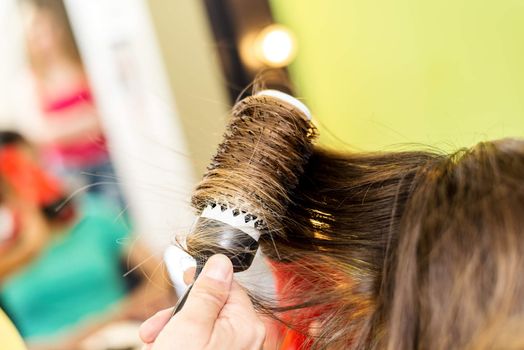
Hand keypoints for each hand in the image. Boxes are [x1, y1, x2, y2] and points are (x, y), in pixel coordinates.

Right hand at [139, 254, 265, 349]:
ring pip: (206, 328)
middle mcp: (246, 339)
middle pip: (215, 307)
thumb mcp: (189, 326)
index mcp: (245, 325)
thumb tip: (221, 262)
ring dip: (177, 330)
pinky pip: (205, 345)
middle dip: (181, 312)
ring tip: (155, 344)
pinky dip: (183, 344)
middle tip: (155, 327)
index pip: (229, 286)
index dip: (203, 280)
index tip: (185, 278)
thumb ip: (207, 292)